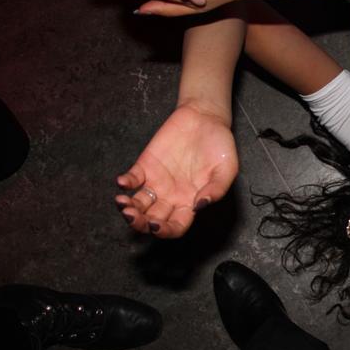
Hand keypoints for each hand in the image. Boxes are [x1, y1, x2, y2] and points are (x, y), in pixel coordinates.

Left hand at [115, 104, 238, 237]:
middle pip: (151, 219)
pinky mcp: (146, 165)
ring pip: (138, 203)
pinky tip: (122, 182)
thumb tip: (199, 206)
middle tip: (134, 217)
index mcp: (190, 202)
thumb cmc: (220, 146)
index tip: (158, 226)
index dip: (165, 231)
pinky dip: (124, 183)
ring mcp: (157, 182)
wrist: (206, 119)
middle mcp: (171, 197)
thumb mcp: (227, 168)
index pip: (175, 226)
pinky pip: (131, 179)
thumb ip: (216, 189)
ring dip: (127, 208)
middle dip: (140, 223)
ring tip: (123, 205)